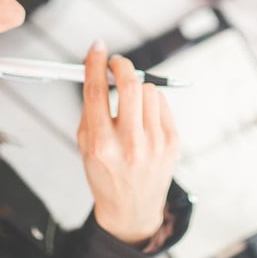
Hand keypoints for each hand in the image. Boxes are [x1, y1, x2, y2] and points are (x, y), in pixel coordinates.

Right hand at [77, 41, 178, 244]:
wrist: (131, 209)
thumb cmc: (105, 173)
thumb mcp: (85, 145)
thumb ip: (90, 108)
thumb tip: (97, 69)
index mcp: (100, 144)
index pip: (96, 91)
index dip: (95, 63)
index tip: (97, 48)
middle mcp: (129, 143)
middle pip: (129, 84)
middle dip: (121, 65)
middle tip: (116, 63)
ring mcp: (154, 143)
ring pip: (148, 90)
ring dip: (137, 88)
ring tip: (130, 103)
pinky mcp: (172, 141)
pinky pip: (162, 103)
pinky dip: (151, 102)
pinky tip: (143, 117)